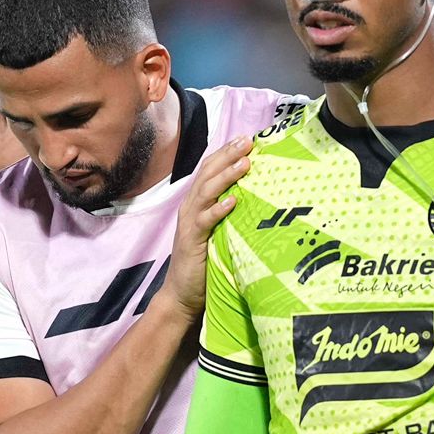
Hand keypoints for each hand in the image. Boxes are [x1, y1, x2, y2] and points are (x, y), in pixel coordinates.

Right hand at [162, 135, 251, 322]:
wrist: (181, 294)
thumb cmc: (204, 264)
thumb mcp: (217, 232)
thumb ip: (227, 214)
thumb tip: (253, 197)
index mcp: (196, 203)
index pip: (209, 170)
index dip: (226, 153)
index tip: (247, 139)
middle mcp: (190, 208)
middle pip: (207, 173)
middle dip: (228, 155)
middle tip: (248, 141)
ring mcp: (189, 223)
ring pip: (206, 192)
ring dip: (226, 176)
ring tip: (245, 163)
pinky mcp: (192, 241)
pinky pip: (204, 221)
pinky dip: (218, 209)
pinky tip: (232, 201)